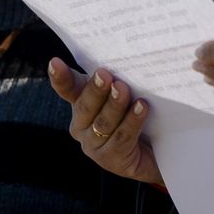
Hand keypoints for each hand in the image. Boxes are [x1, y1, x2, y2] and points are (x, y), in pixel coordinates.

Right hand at [50, 58, 164, 189]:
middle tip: (104, 74)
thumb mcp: (130, 94)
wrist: (158, 151)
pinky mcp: (111, 159)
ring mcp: (94, 145)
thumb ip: (122, 79)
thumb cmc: (141, 115)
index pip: (68, 89)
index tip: (55, 62)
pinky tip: (141, 107)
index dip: (61, 77)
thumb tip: (132, 53)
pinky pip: (121, 137)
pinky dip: (132, 121)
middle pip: (85, 106)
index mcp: (82, 103)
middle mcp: (82, 125)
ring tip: (124, 89)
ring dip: (114, 104)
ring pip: (103, 122)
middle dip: (94, 89)